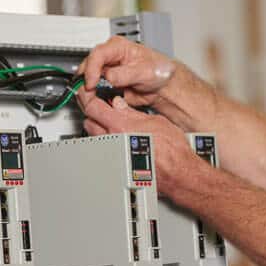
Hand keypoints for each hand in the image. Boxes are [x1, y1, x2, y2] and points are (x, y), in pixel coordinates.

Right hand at [77, 36, 176, 108]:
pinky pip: (93, 86)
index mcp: (118, 47)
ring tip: (90, 97)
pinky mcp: (106, 80)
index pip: (98, 54)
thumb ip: (126, 74)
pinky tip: (95, 99)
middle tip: (88, 92)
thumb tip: (109, 77)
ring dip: (87, 87)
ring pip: (88, 75)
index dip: (92, 69)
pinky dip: (92, 93)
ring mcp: (107, 68)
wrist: (163, 84)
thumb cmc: (158, 71)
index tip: (91, 83)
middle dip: (86, 79)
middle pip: (88, 64)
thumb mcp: (145, 72)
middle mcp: (110, 56)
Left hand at [79, 94, 197, 196]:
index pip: (93, 107)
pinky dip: (105, 141)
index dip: (87, 96)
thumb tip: (119, 104)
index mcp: (122, 127)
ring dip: (98, 127)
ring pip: (93, 136)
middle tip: (103, 106)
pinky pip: (102, 149)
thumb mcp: (155, 121)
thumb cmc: (173, 150)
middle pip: (88, 121)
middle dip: (93, 112)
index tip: (87, 92)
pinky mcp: (115, 165)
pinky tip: (116, 138)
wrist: (178, 172)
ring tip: (112, 123)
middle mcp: (114, 141)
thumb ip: (132, 112)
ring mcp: (113, 154)